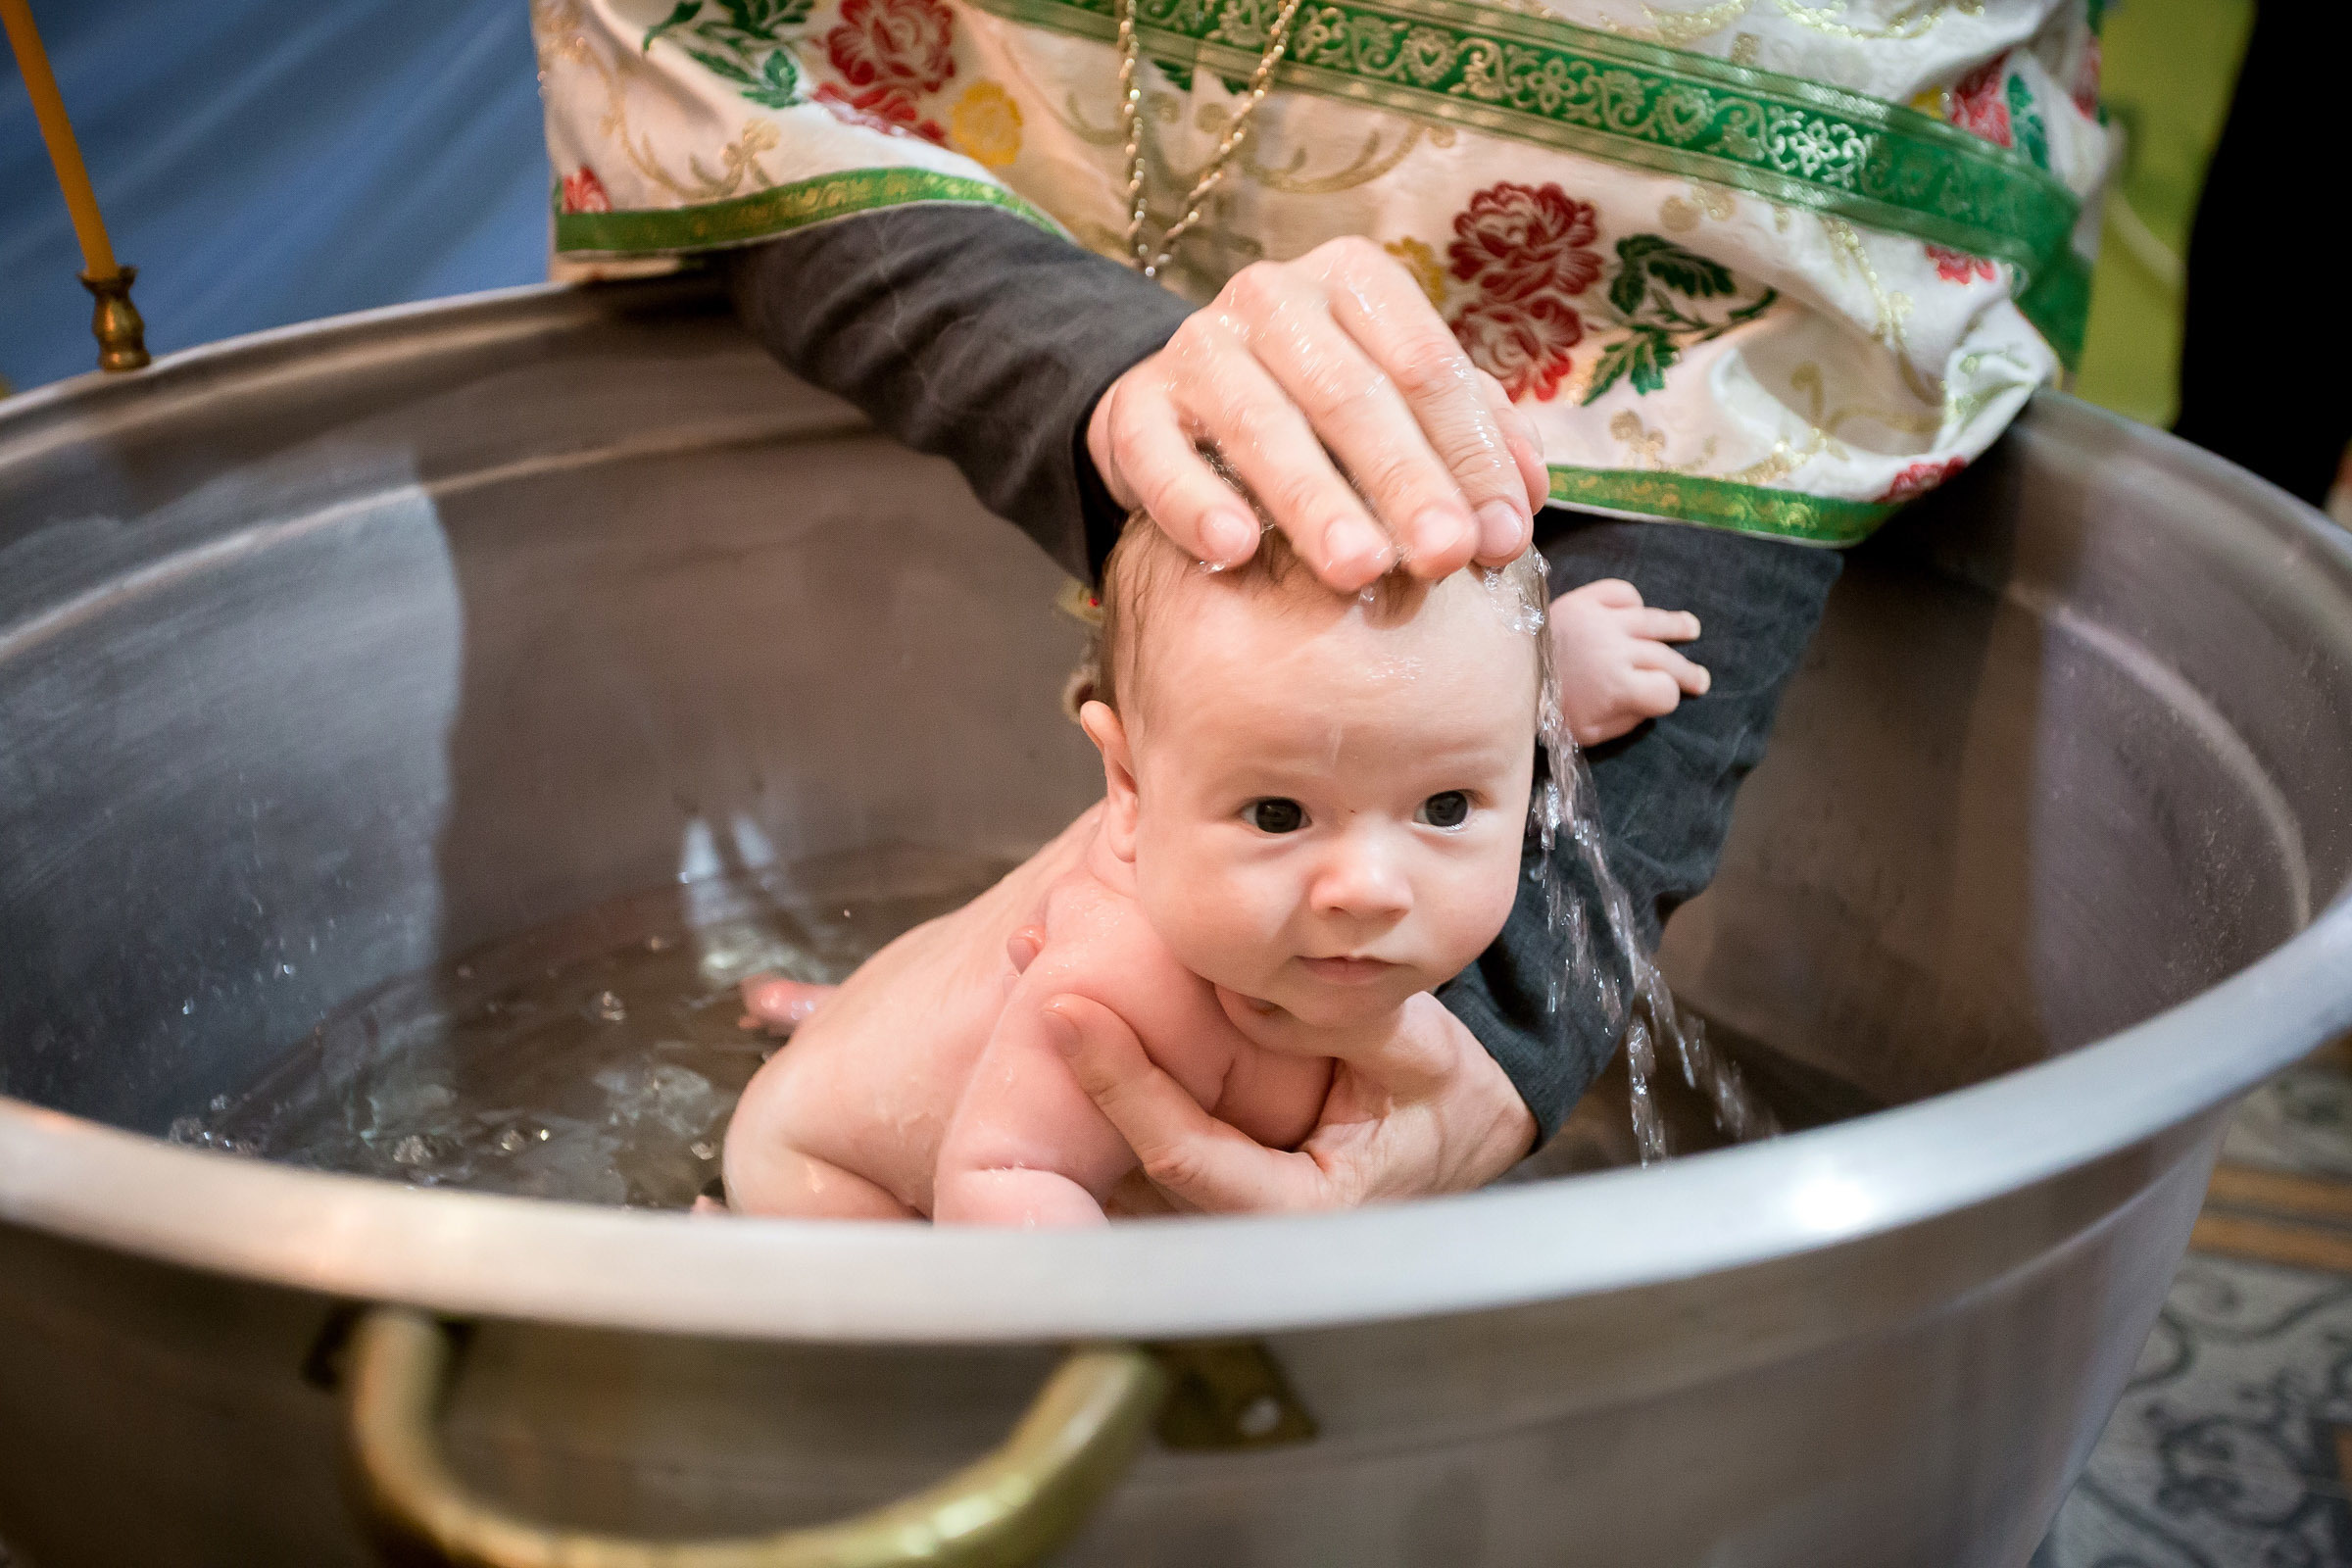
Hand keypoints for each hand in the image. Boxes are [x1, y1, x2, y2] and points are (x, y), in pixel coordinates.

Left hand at [1042, 990, 1535, 1211]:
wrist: (1459, 1125)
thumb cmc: (1445, 1095)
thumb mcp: (1423, 1052)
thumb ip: (1342, 1022)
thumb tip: (1246, 990)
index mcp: (1304, 1213)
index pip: (1185, 1158)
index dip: (1122, 1086)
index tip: (1069, 1012)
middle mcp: (1248, 1230)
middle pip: (1130, 1164)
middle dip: (1074, 1075)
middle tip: (1032, 976)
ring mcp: (1216, 1213)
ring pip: (1119, 1155)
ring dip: (1073, 1070)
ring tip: (1032, 967)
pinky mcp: (1201, 1183)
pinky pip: (1134, 1135)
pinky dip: (1103, 1070)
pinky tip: (1072, 1000)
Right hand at [1086, 238, 1550, 592]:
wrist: (1184, 411)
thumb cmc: (1318, 414)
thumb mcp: (1401, 408)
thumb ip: (1470, 439)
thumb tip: (1527, 498)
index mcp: (1354, 281)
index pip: (1426, 364)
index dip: (1470, 453)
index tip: (1501, 536)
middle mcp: (1273, 297)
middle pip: (1352, 393)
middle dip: (1404, 482)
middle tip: (1443, 558)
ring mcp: (1197, 347)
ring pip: (1261, 423)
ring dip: (1313, 501)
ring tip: (1357, 568)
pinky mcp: (1133, 406)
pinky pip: (1160, 455)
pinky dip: (1196, 503)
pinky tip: (1234, 550)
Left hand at [1549, 578, 1709, 746]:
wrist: (1506, 681)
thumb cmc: (1550, 713)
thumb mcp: (1591, 732)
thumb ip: (1628, 719)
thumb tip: (1653, 702)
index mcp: (1617, 685)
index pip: (1666, 691)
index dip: (1669, 698)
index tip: (1665, 700)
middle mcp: (1615, 648)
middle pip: (1667, 658)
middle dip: (1688, 672)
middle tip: (1700, 679)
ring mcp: (1601, 620)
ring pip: (1653, 619)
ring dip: (1677, 626)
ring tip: (1692, 629)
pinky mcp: (1583, 601)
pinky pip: (1621, 592)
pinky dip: (1633, 601)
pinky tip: (1638, 614)